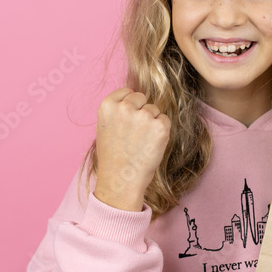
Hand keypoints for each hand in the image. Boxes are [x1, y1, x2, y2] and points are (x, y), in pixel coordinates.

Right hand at [92, 88, 170, 210]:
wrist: (121, 179)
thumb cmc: (113, 156)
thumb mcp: (106, 127)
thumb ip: (117, 110)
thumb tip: (134, 94)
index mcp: (107, 105)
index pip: (126, 92)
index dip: (129, 106)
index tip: (126, 122)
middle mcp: (125, 107)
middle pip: (141, 98)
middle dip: (141, 111)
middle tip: (134, 134)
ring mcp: (144, 116)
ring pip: (154, 109)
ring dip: (152, 122)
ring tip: (141, 142)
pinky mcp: (160, 126)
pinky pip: (165, 120)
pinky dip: (162, 131)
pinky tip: (151, 145)